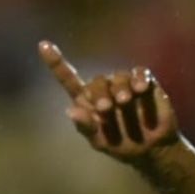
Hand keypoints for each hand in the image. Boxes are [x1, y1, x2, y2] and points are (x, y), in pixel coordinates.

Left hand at [38, 41, 179, 162]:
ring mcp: (123, 84)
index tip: (43, 45)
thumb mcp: (100, 141)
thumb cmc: (120, 144)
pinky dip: (139, 79)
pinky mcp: (144, 82)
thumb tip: (71, 111)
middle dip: (100, 94)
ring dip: (120, 88)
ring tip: (124, 102)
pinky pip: (139, 73)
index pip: (68, 79)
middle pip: (97, 81)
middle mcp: (103, 89)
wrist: (150, 148)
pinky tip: (140, 89)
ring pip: (118, 76)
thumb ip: (85, 126)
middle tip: (106, 109)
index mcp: (86, 101)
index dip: (56, 62)